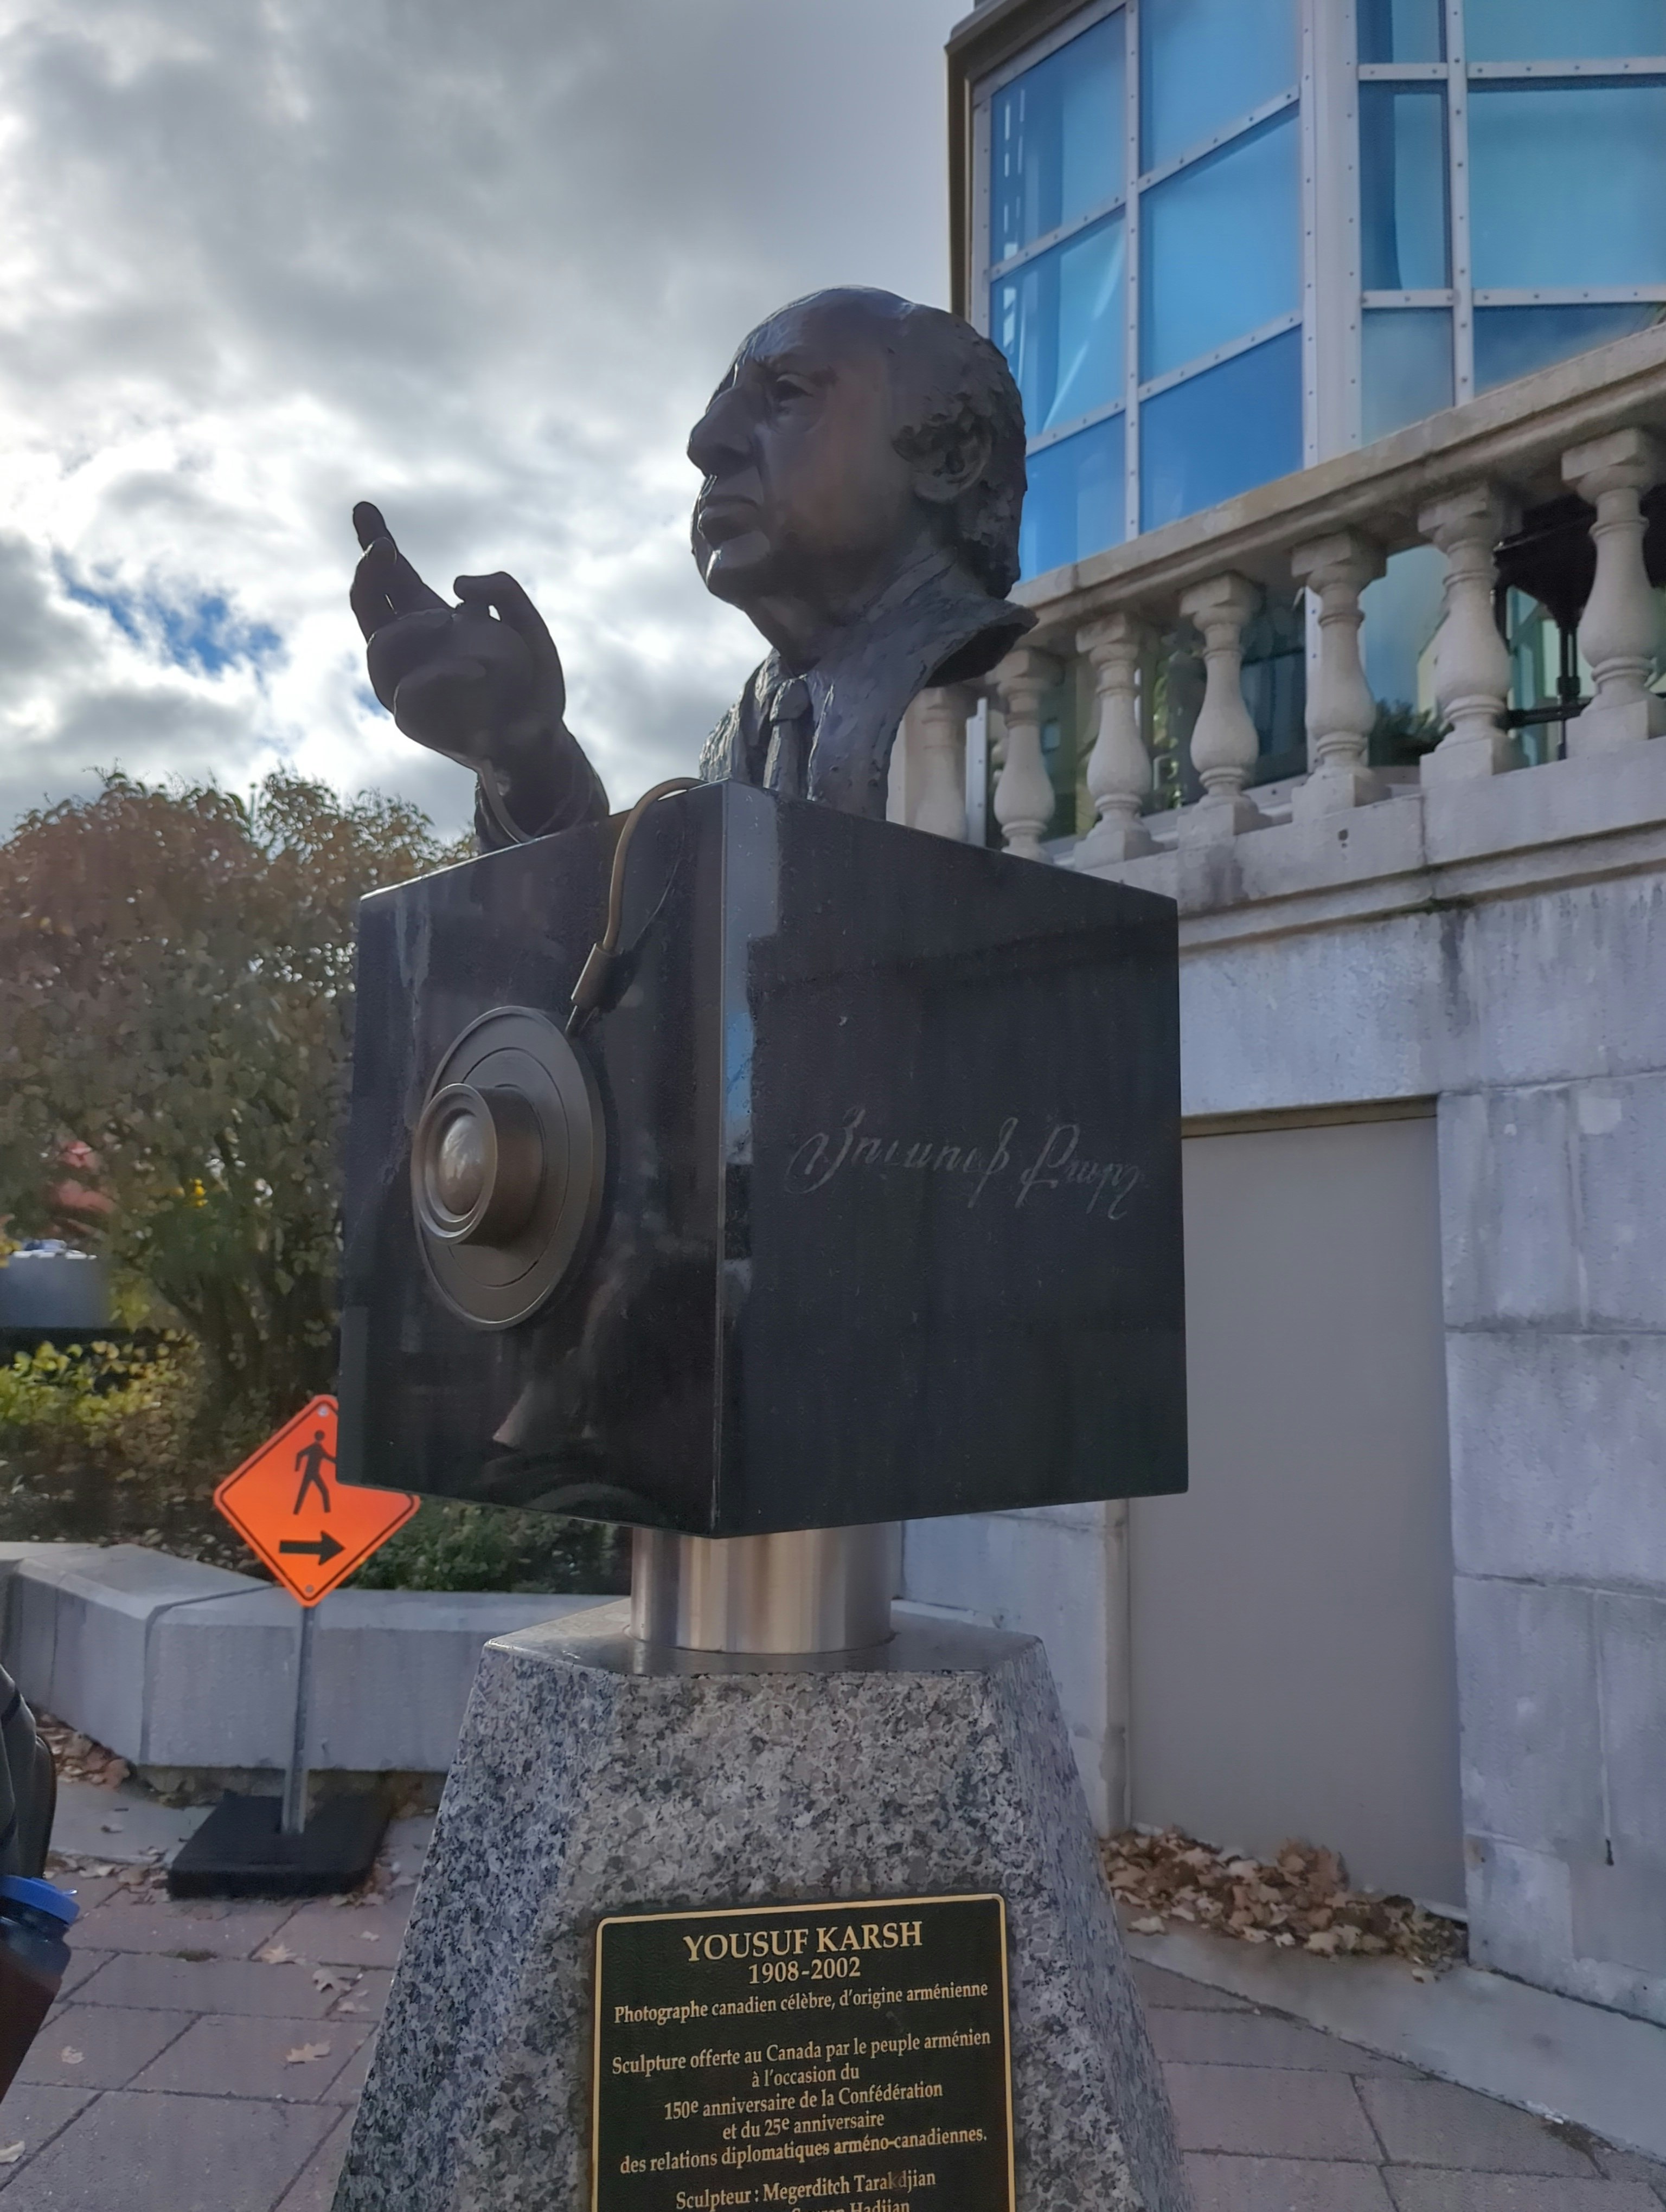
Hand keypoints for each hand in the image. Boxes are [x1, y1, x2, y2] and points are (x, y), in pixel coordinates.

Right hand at [349, 502, 567, 772]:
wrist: (541, 740)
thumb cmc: (530, 683)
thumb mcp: (528, 626)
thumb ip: (503, 591)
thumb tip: (456, 588)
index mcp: (431, 621)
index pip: (395, 579)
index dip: (376, 543)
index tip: (364, 507)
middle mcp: (410, 649)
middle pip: (368, 604)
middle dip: (370, 571)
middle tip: (385, 549)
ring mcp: (404, 684)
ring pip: (380, 642)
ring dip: (415, 628)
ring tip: (449, 625)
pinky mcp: (412, 720)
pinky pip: (409, 689)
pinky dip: (444, 674)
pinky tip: (477, 670)